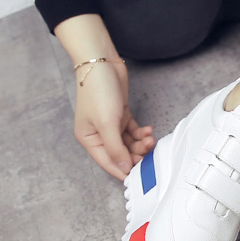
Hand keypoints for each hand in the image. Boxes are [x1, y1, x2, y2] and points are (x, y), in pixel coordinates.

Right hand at [74, 58, 154, 180]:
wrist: (102, 64)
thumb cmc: (98, 92)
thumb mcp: (107, 124)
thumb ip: (116, 149)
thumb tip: (123, 169)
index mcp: (89, 140)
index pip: (108, 163)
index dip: (123, 169)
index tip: (139, 175)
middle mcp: (99, 135)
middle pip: (121, 153)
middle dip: (136, 153)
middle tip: (149, 150)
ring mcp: (111, 125)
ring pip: (129, 143)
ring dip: (141, 143)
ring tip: (150, 138)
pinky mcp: (120, 115)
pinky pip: (133, 131)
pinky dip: (141, 133)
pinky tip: (148, 130)